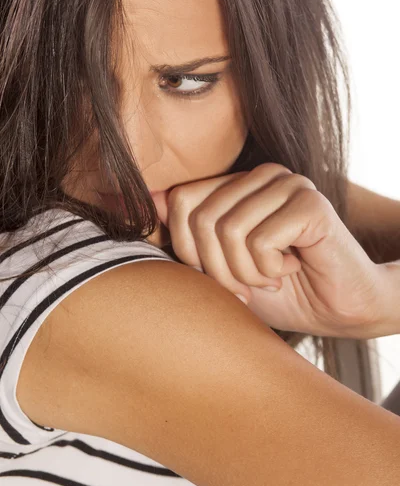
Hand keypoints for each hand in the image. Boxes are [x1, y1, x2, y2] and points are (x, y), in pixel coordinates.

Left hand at [152, 163, 384, 338]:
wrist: (336, 309)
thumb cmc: (277, 289)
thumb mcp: (218, 268)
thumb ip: (181, 236)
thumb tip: (136, 202)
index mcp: (235, 184)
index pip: (179, 201)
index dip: (187, 250)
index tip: (217, 279)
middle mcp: (259, 176)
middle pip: (200, 217)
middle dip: (216, 269)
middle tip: (245, 287)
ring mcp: (286, 184)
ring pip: (227, 229)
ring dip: (245, 273)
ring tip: (269, 278)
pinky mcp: (310, 203)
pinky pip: (260, 240)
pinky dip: (268, 270)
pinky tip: (290, 268)